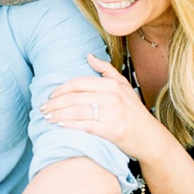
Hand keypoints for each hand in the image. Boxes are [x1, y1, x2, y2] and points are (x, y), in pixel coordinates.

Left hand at [40, 53, 160, 159]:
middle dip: (55, 103)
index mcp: (112, 85)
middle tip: (42, 109)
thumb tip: (88, 56)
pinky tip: (60, 126)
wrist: (151, 138)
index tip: (51, 96)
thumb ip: (106, 70)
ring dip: (58, 115)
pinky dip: (70, 126)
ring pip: (78, 112)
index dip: (61, 89)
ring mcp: (113, 114)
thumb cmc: (134, 113)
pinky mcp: (113, 131)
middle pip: (75, 98)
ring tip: (47, 118)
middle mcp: (112, 98)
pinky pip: (86, 126)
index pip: (79, 83)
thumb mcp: (124, 86)